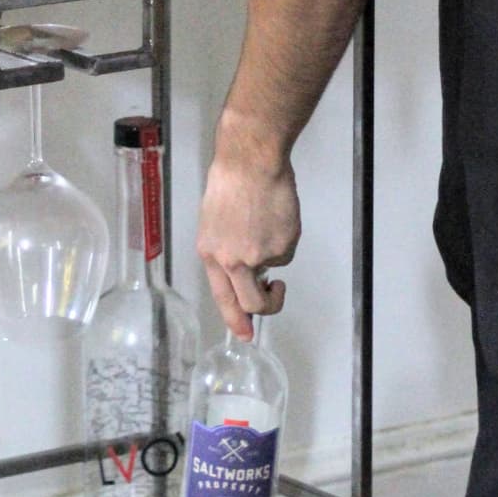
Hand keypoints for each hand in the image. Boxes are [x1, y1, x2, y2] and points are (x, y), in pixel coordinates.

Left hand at [196, 149, 299, 339]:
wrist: (250, 162)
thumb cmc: (231, 182)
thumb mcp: (214, 222)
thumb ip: (226, 250)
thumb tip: (243, 271)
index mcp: (210, 254)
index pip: (223, 299)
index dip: (236, 320)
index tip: (246, 334)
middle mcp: (231, 261)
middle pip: (252, 304)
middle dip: (268, 306)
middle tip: (275, 293)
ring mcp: (258, 256)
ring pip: (274, 270)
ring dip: (275, 253)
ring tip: (268, 222)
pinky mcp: (282, 246)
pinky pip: (287, 251)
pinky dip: (285, 236)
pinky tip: (276, 214)